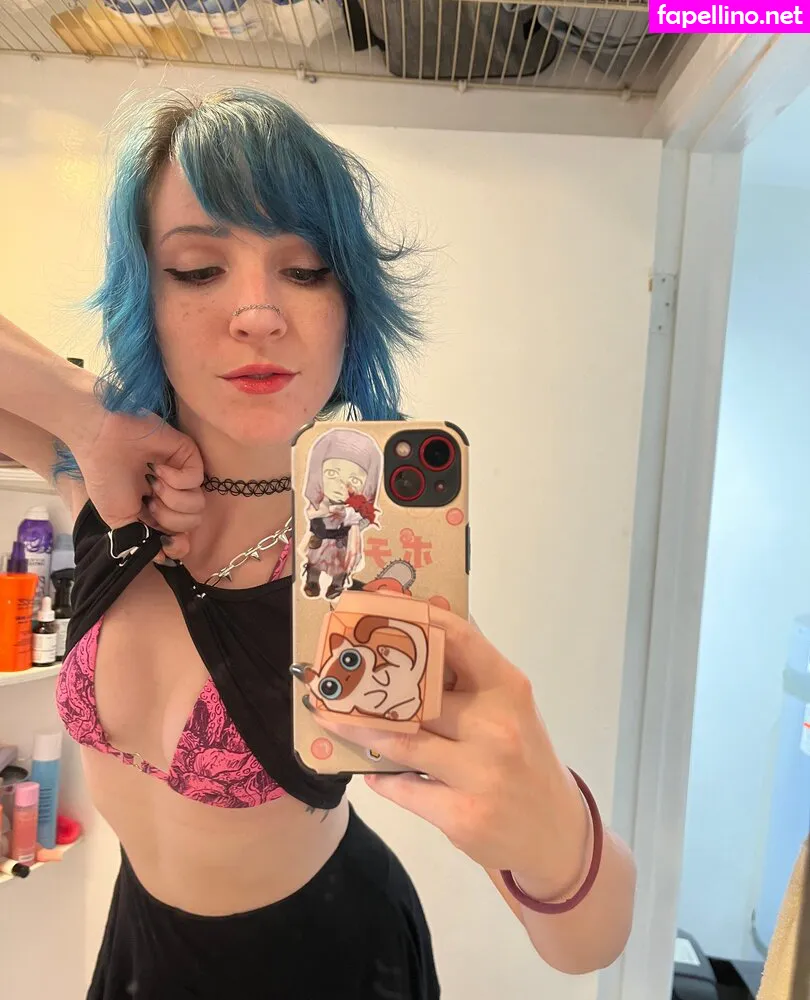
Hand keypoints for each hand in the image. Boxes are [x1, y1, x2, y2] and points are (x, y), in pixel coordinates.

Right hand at [74, 409, 204, 561]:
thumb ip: (141, 541)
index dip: (178, 543)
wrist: (99, 441)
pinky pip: (196, 479)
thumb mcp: (119, 520)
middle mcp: (174, 495)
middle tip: (149, 502)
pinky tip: (158, 467)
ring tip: (152, 483)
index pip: (184, 536)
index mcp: (158, 511)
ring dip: (171, 498)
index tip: (164, 539)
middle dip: (169, 518)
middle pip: (193, 523)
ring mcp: (183, 475)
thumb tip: (166, 558)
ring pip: (198, 504)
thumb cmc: (105, 477)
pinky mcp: (189, 455)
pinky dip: (175, 478)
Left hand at [310, 608, 589, 895]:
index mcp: (508, 689)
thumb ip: (472, 677)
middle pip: (419, 693)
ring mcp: (480, 773)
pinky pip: (404, 787)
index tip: (378, 608)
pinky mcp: (461, 815)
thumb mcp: (511, 710)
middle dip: (372, 683)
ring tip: (328, 716)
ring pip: (402, 742)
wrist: (555, 833)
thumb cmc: (525, 758)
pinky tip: (370, 770)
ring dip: (358, 728)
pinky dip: (381, 776)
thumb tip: (422, 633)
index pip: (459, 639)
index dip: (416, 620)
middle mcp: (496, 726)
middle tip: (334, 672)